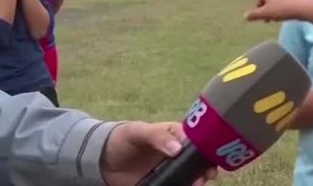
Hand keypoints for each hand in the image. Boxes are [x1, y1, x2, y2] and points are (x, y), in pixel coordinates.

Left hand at [101, 121, 217, 185]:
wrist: (103, 161)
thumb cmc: (123, 139)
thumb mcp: (138, 132)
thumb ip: (157, 137)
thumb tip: (177, 149)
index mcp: (176, 135)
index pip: (197, 141)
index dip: (206, 150)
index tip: (209, 160)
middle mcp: (178, 153)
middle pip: (199, 161)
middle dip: (206, 169)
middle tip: (205, 178)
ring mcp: (171, 169)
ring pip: (192, 176)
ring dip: (197, 181)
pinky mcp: (164, 183)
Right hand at [244, 0, 306, 21]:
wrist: (303, 8)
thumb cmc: (282, 9)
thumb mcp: (266, 13)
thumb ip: (254, 15)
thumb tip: (245, 16)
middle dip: (260, 3)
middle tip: (259, 13)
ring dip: (268, 8)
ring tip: (268, 19)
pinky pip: (280, 2)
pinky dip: (276, 8)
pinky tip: (278, 17)